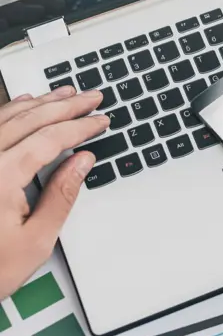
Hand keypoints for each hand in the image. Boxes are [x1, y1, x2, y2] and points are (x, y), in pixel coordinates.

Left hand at [0, 87, 107, 298]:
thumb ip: (61, 197)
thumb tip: (83, 163)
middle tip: (91, 98)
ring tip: (65, 94)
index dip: (80, 126)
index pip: (49, 139)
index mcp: (1, 178)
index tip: (100, 120)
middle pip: (29, 120)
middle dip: (65, 106)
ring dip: (40, 102)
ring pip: (8, 116)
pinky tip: (25, 102)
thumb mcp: (35, 242)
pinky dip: (11, 109)